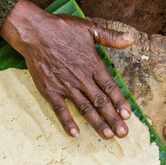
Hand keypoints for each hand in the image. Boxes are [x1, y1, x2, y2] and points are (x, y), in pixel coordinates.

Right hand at [0, 0, 134, 138]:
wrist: (33, 31)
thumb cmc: (61, 28)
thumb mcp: (90, 28)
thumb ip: (111, 37)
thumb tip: (132, 39)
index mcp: (92, 64)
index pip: (110, 87)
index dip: (120, 102)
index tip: (128, 115)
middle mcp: (81, 77)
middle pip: (100, 102)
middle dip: (113, 119)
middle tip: (123, 133)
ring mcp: (65, 85)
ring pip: (84, 108)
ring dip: (97, 123)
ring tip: (107, 136)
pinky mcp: (50, 90)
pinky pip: (60, 109)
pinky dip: (67, 121)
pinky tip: (75, 133)